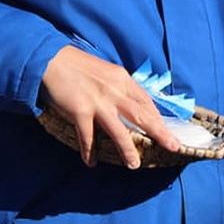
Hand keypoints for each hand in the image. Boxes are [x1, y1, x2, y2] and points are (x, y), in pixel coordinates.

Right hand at [40, 46, 179, 167]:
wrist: (50, 59)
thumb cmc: (76, 65)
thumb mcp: (105, 71)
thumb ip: (117, 86)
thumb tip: (128, 103)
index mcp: (122, 79)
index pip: (146, 101)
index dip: (158, 117)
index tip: (167, 129)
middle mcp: (114, 91)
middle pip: (142, 116)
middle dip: (160, 133)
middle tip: (173, 146)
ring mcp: (98, 102)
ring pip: (120, 131)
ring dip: (127, 150)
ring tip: (134, 165)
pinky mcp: (80, 111)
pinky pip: (88, 137)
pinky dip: (89, 152)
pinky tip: (91, 162)